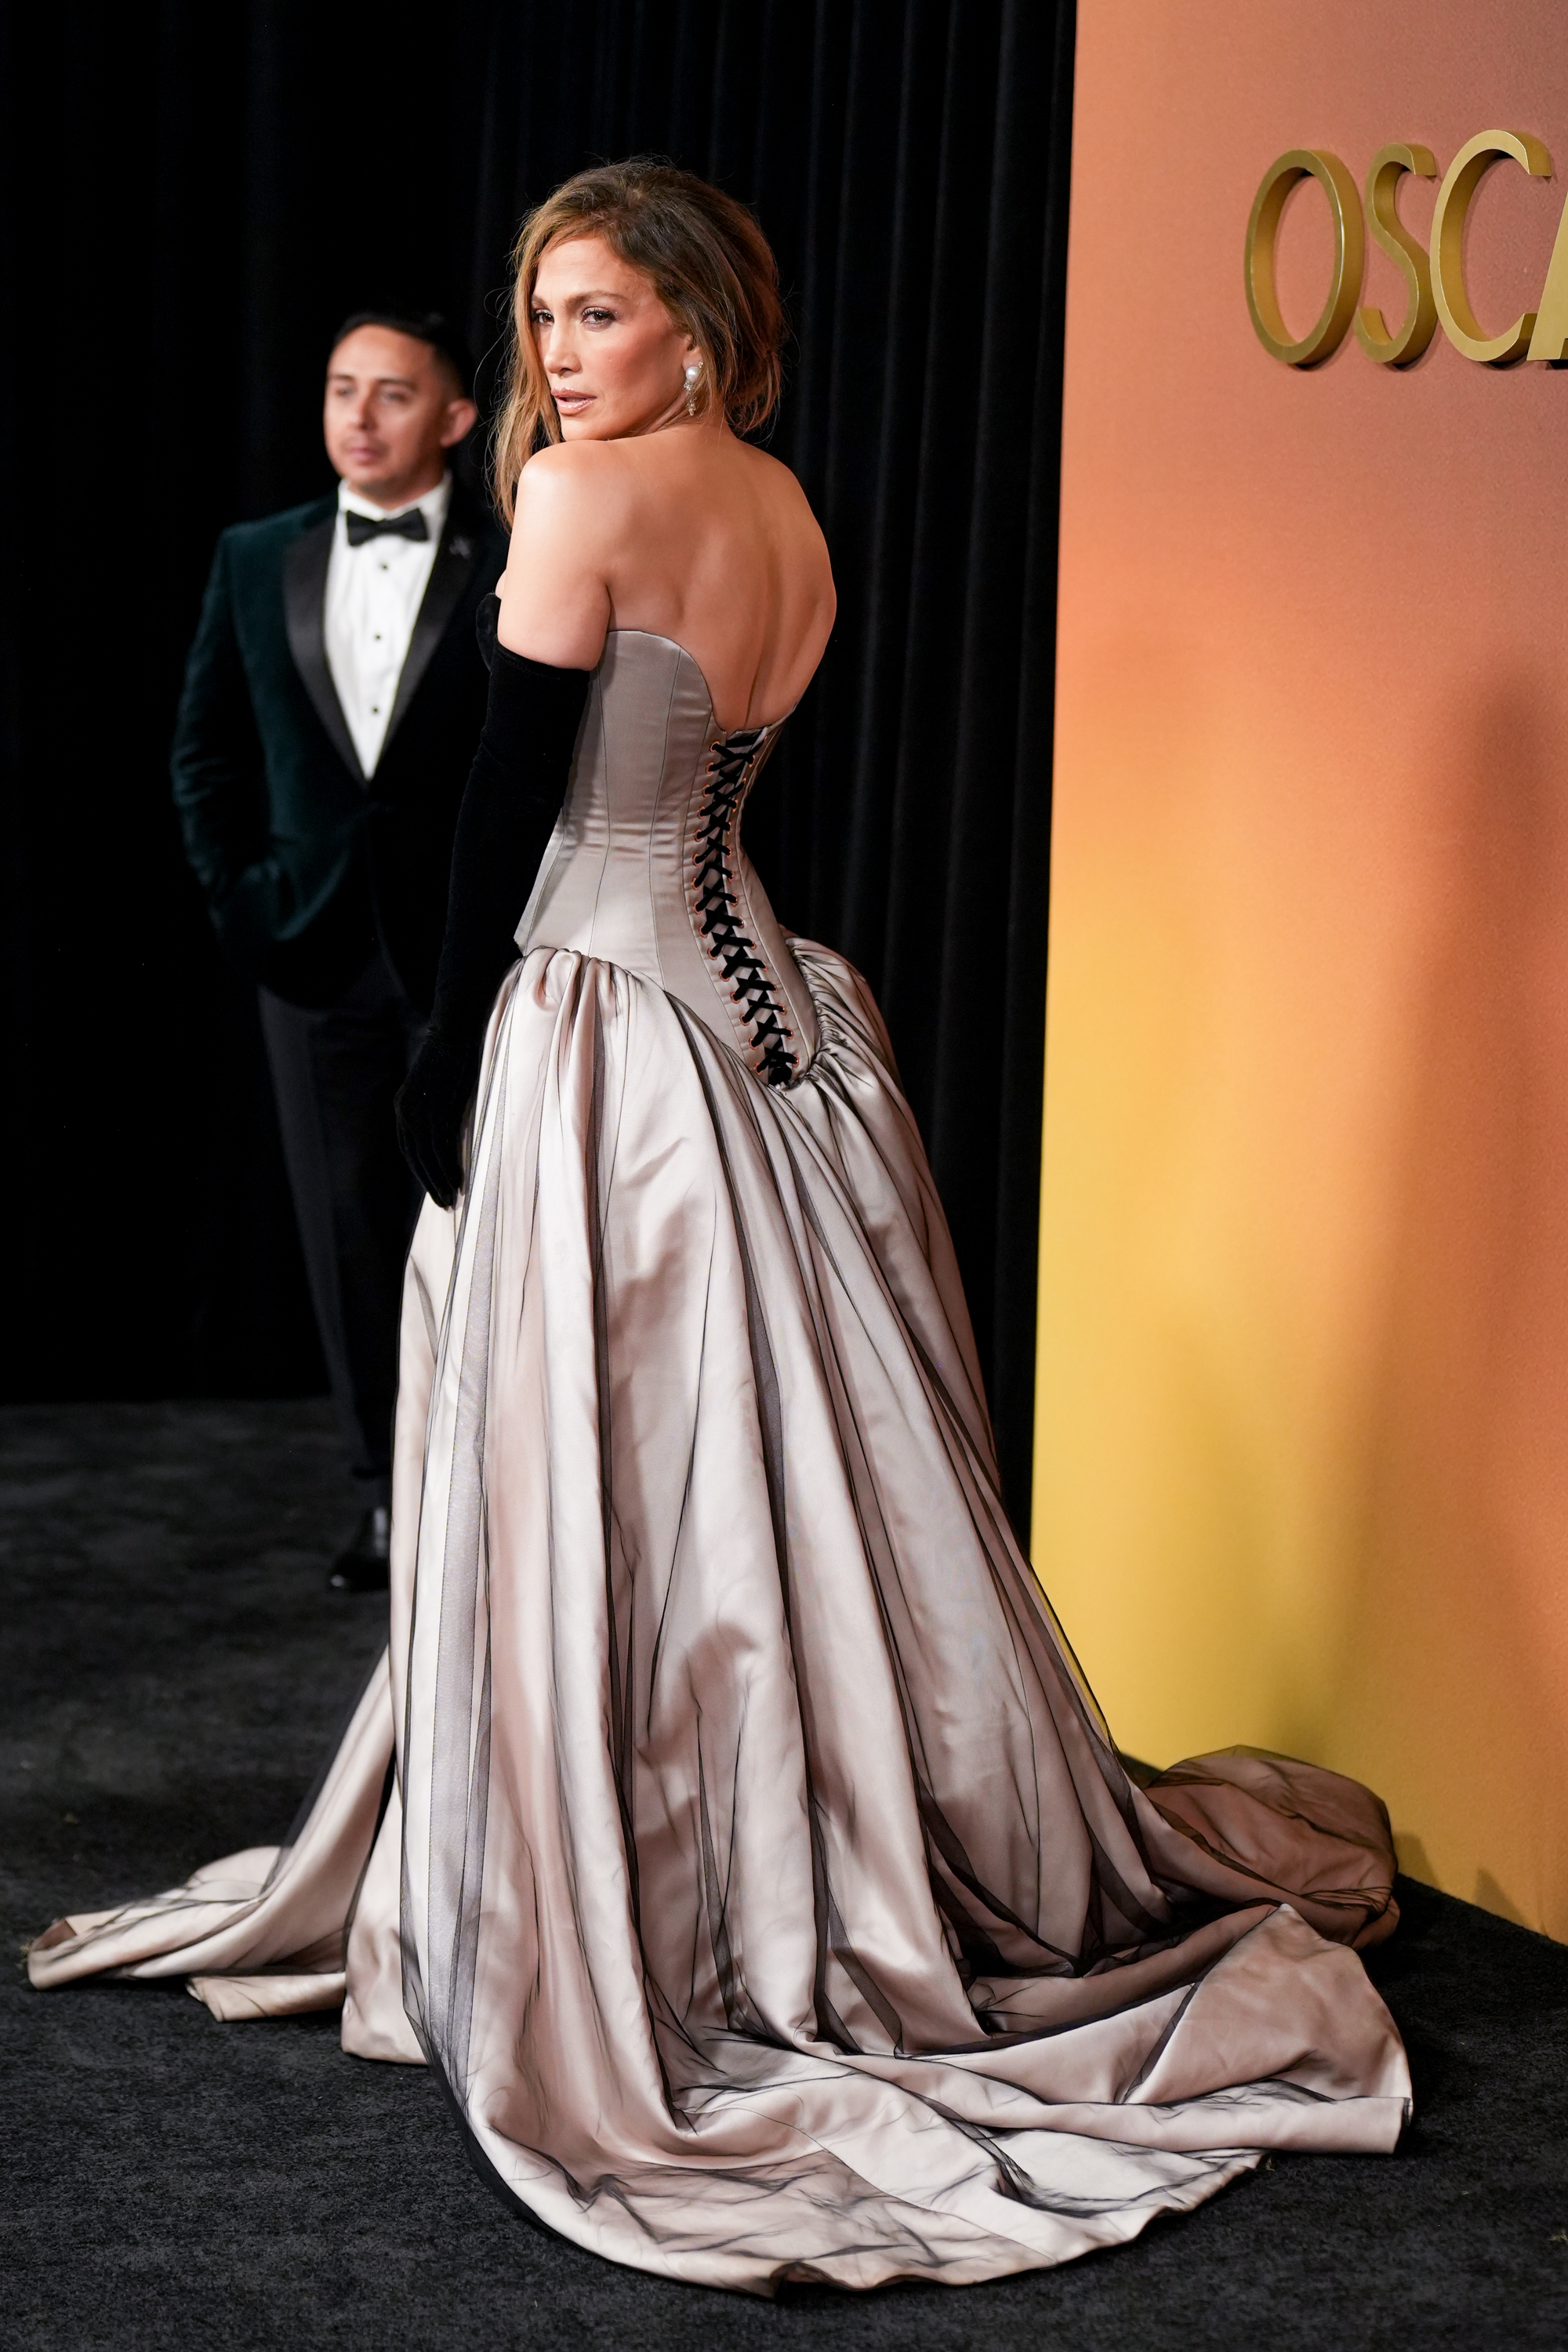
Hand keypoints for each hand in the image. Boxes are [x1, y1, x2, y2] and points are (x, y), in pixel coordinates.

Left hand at [395, 1026, 480, 1208]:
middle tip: (444, 1203)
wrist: (454, 1030)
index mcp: (402, 1106)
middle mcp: (406, 1112)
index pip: (409, 1148)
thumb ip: (436, 1107)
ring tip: (452, 1200)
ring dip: (440, 1182)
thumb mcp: (436, 1085)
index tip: (435, 1186)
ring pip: (428, 1158)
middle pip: (416, 1157)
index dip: (421, 1170)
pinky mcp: (438, 1111)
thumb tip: (448, 1128)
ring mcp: (421, 1113)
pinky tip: (460, 1182)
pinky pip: (443, 1149)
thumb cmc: (452, 1054)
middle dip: (429, 1182)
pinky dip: (450, 1169)